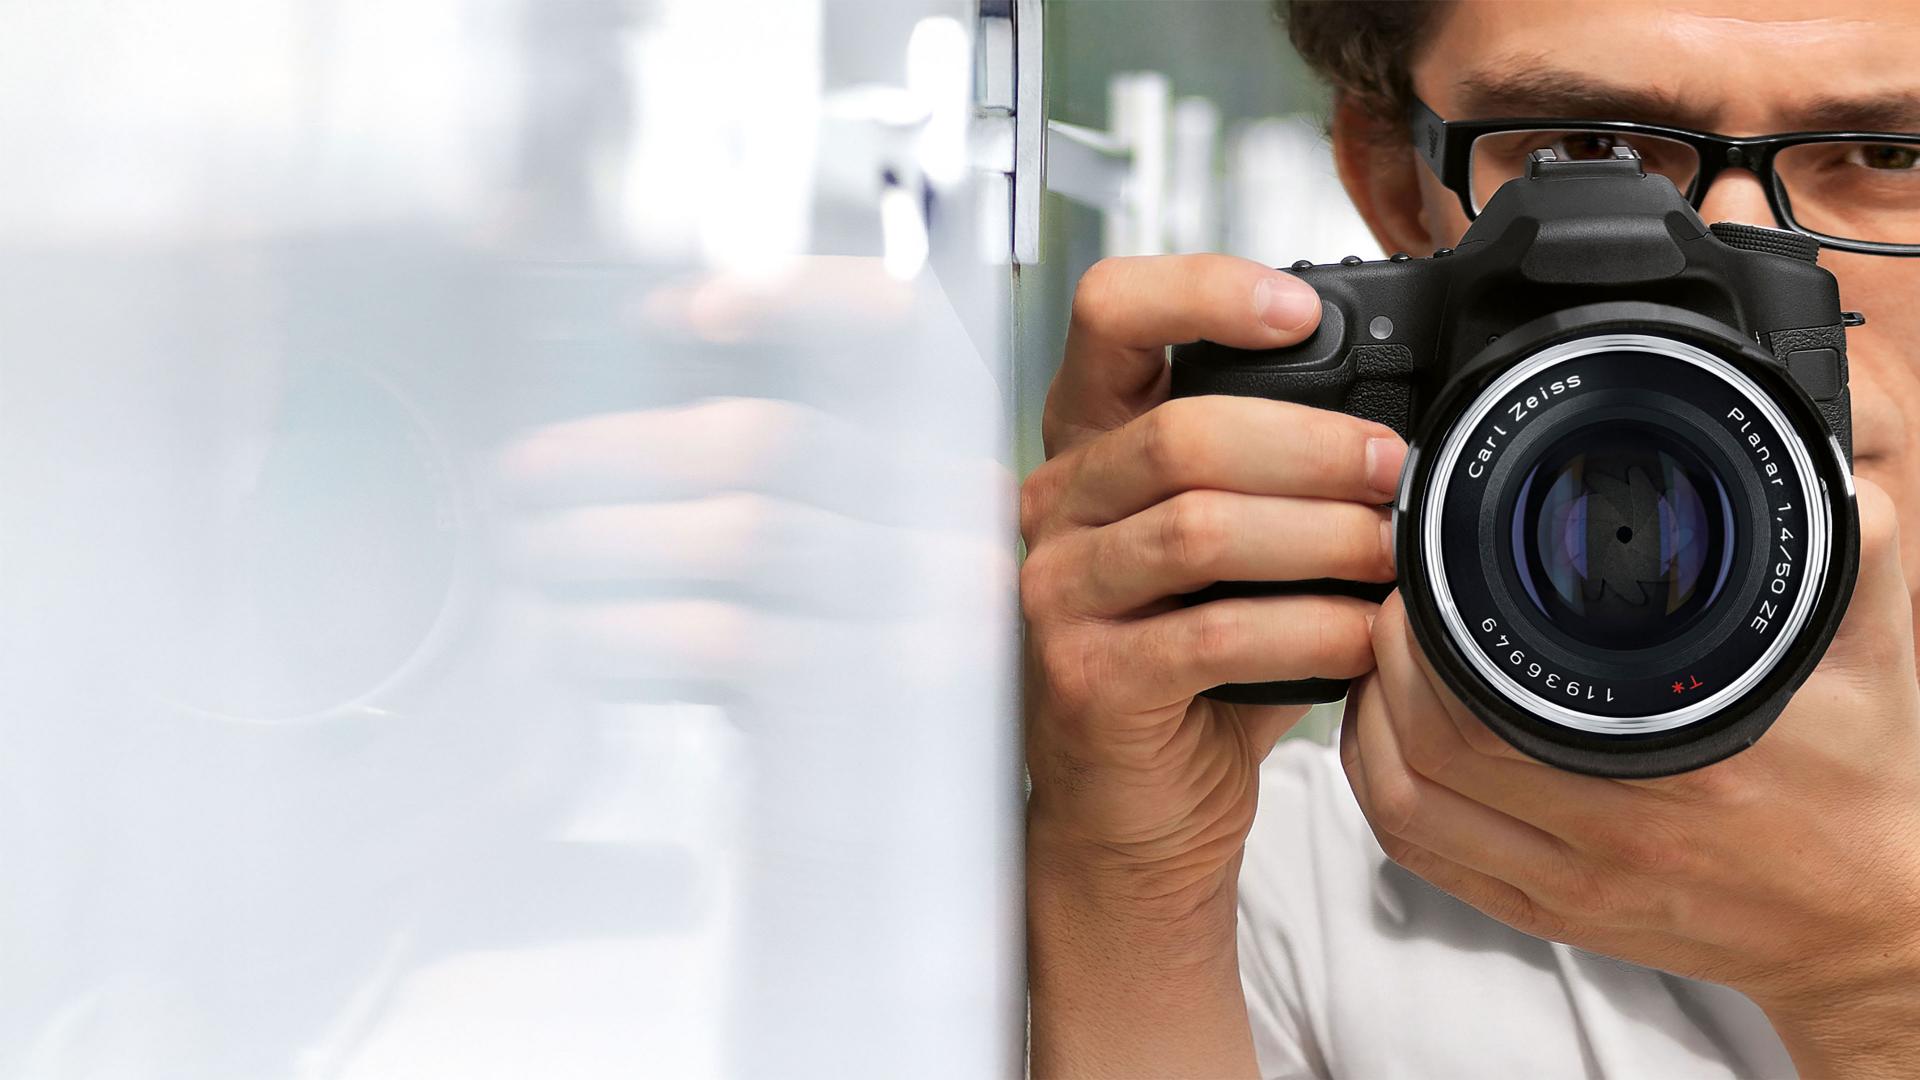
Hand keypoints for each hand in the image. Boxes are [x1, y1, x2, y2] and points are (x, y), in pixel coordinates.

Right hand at [1021, 254, 1404, 1076]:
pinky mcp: (1089, 677)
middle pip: (1181, 431)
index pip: (1110, 314)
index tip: (1303, 314)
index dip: (1204, 291)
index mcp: (1090, 443)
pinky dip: (1309, 629)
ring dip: (1321, 535)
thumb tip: (1409, 419)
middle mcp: (1057, 504)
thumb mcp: (1227, 549)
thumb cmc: (1194, 668)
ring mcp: (1059, 591)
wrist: (1136, 808)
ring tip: (1391, 553)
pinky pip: (1213, 634)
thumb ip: (1274, 474)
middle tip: (1395, 471)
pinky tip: (1362, 635)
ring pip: (1199, 527)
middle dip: (1313, 444)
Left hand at [1342, 477, 1919, 1076]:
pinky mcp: (1551, 916)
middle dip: (1388, 662)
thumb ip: (1847, 550)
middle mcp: (1613, 840)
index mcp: (1680, 769)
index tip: (1426, 575)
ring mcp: (1574, 887)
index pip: (1486, 709)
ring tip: (1381, 662)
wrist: (1875, 916)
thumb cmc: (1864, 779)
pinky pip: (1424, 859)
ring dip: (1368, 727)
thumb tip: (1814, 463)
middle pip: (1426, 751)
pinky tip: (1385, 740)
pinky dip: (1381, 793)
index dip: (1429, 636)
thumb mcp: (1872, 653)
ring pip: (1406, 809)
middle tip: (1396, 603)